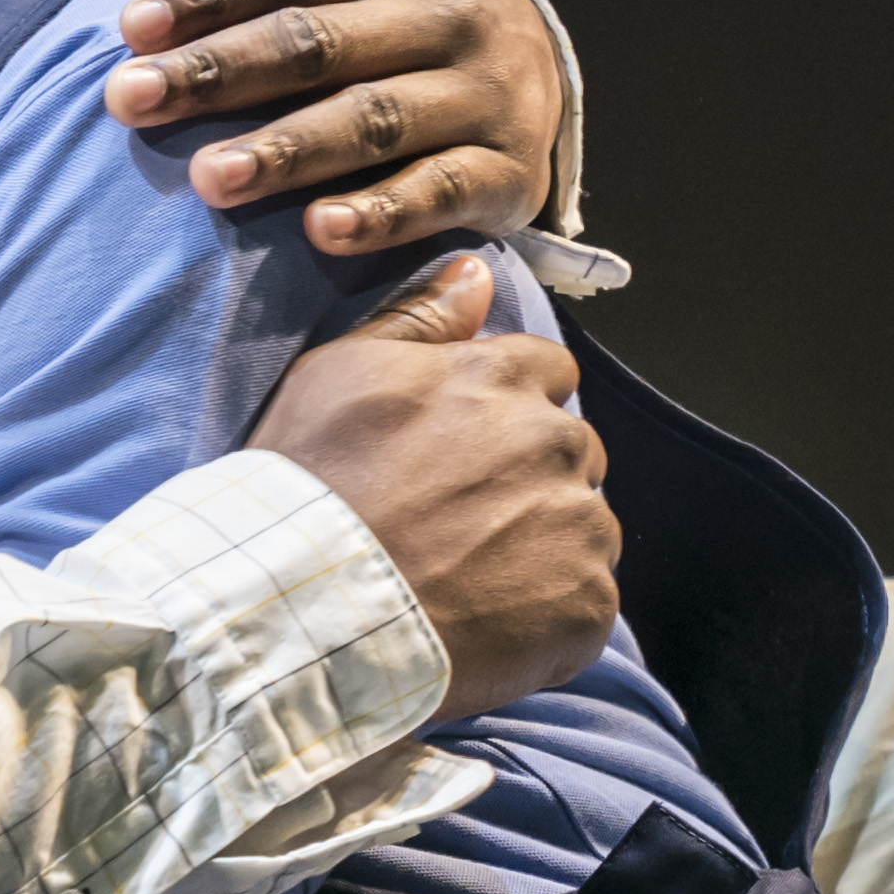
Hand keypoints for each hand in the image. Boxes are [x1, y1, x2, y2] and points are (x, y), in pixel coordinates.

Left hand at [99, 0, 569, 256]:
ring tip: (206, 179)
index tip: (130, 30)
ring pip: (375, 119)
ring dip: (288, 150)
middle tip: (131, 102)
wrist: (528, 52)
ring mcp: (482, 89)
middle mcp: (447, 10)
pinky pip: (441, 193)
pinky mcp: (506, 167)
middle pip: (319, 43)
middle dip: (221, 72)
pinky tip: (319, 231)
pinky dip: (383, 213)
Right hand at [246, 257, 617, 722]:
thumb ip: (418, 319)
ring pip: (584, 527)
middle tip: (462, 522)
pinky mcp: (587, 603)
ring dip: (544, 546)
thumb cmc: (309, 486)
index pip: (548, 374)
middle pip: (572, 451)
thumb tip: (475, 271)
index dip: (510, 410)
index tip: (467, 452)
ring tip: (471, 579)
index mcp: (502, 379)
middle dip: (531, 477)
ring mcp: (579, 525)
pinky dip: (549, 614)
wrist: (307, 606)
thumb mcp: (337, 373)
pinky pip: (587, 602)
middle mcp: (556, 441)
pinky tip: (489, 623)